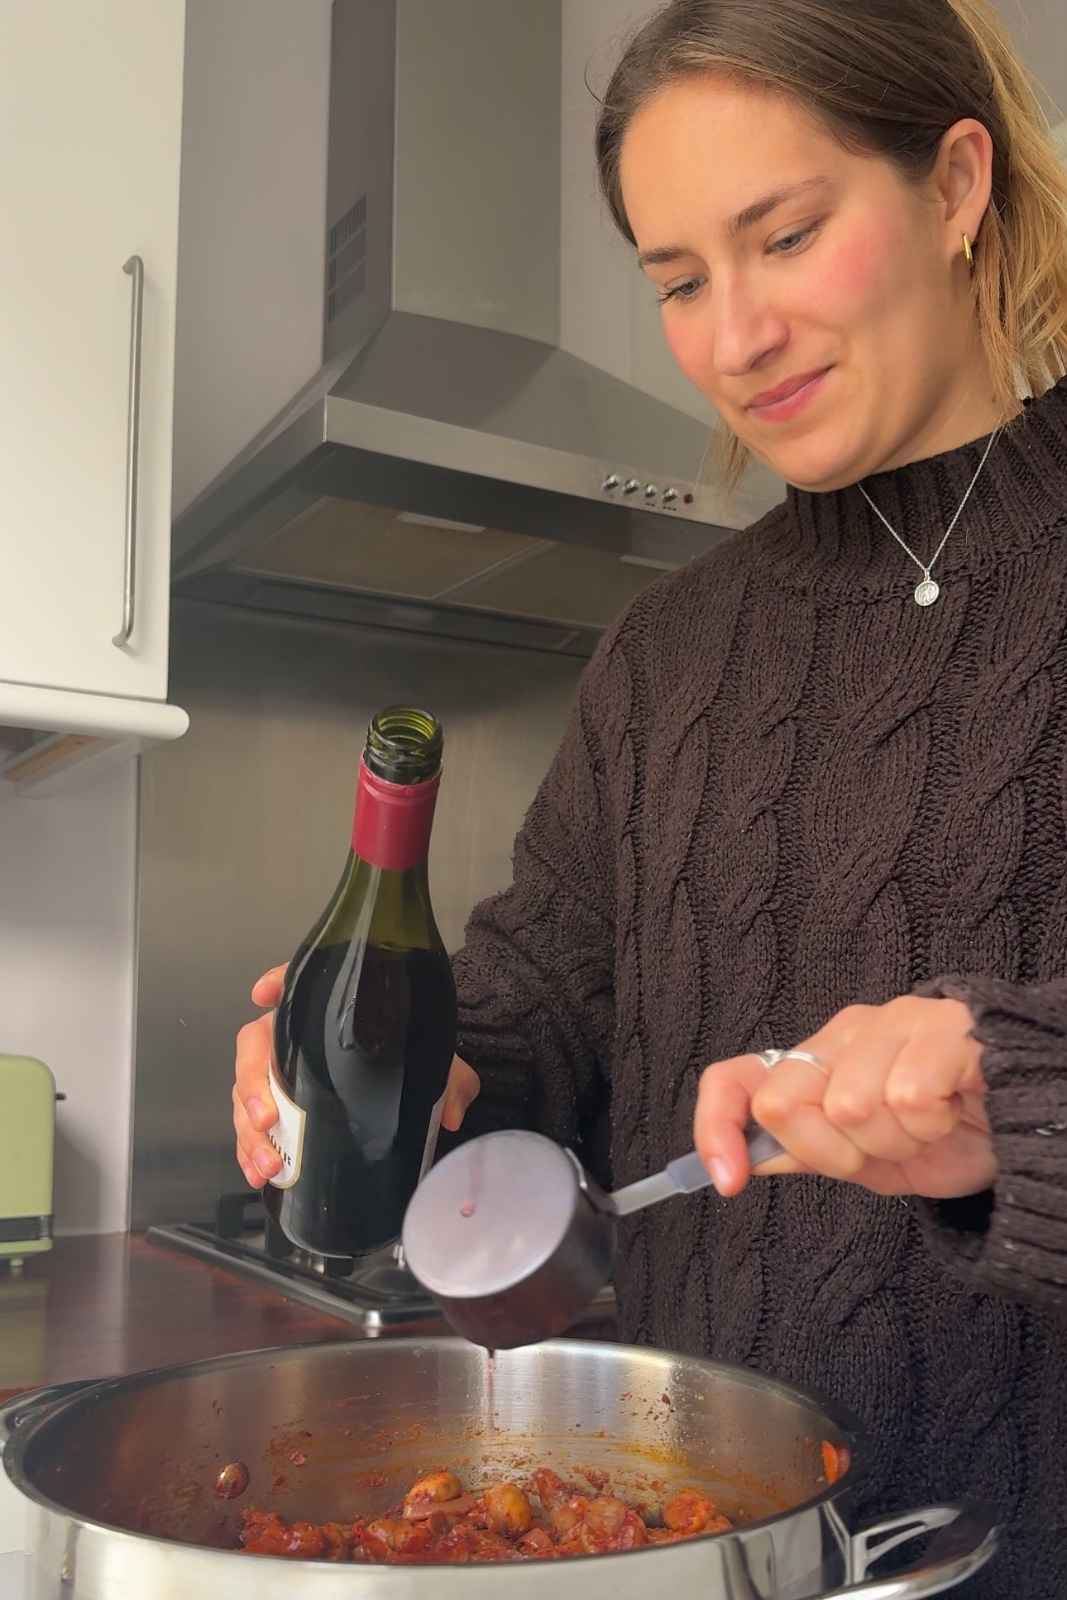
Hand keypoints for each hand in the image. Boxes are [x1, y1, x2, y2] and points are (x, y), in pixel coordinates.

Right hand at [233, 964, 481, 1189]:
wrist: (413, 1079)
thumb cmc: (414, 1056)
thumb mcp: (436, 1061)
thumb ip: (451, 1079)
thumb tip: (453, 1113)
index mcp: (328, 1011)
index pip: (296, 984)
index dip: (275, 982)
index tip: (263, 993)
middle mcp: (296, 1037)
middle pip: (255, 1047)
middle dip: (252, 1085)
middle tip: (266, 1120)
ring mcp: (283, 1073)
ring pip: (247, 1093)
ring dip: (249, 1130)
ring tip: (267, 1165)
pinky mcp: (282, 1108)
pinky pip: (254, 1125)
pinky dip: (250, 1150)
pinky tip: (257, 1172)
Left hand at [694, 996, 994, 1200]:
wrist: (1030, 1118)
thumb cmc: (946, 1132)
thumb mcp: (864, 1156)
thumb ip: (802, 1151)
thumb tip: (737, 1162)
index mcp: (816, 1059)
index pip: (736, 1078)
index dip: (717, 1127)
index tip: (727, 1182)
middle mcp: (846, 1030)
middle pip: (785, 1102)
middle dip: (833, 1151)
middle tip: (884, 1150)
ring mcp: (895, 1020)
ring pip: (851, 1106)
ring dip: (895, 1142)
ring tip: (928, 1130)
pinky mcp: (944, 1026)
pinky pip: (908, 1094)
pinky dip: (931, 1124)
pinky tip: (953, 1111)